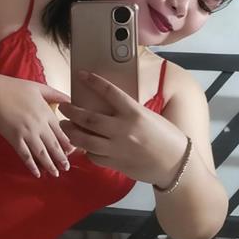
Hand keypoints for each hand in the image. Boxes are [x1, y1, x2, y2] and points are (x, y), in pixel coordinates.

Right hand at [0, 74, 74, 177]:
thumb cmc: (14, 87)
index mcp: (46, 112)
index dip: (68, 143)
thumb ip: (55, 94)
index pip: (62, 131)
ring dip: (50, 165)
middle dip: (62, 158)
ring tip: (56, 174)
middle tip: (67, 168)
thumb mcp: (38, 87)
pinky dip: (32, 166)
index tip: (74, 152)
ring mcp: (26, 133)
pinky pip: (25, 155)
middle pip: (54, 145)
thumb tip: (71, 100)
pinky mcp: (14, 138)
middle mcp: (39, 124)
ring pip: (42, 153)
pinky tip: (37, 173)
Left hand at [58, 71, 187, 186]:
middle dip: (71, 111)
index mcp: (134, 112)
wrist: (175, 163)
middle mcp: (123, 129)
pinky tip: (83, 145)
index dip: (93, 82)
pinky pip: (93, 156)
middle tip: (62, 107)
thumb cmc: (166, 136)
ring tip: (65, 126)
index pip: (109, 92)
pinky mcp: (115, 163)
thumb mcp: (148, 116)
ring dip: (71, 131)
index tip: (82, 75)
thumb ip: (128, 111)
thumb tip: (108, 105)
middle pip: (89, 118)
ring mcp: (117, 148)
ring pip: (85, 139)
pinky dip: (86, 149)